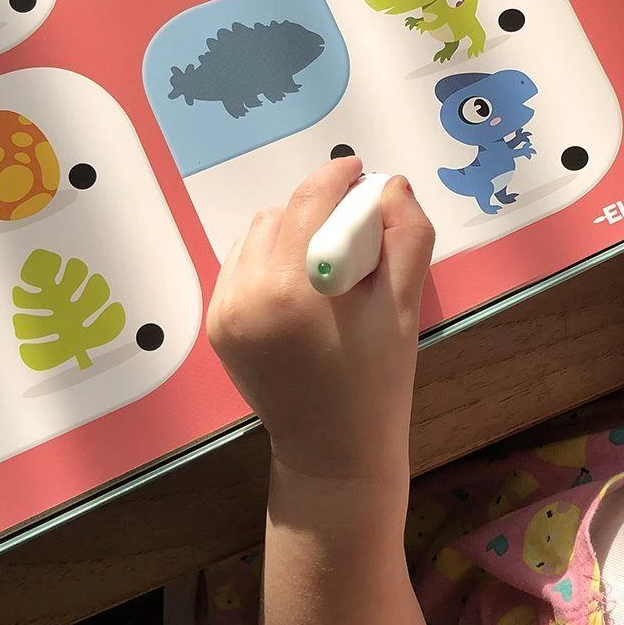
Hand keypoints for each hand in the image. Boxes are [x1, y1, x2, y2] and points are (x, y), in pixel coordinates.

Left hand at [206, 158, 434, 482]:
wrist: (332, 452)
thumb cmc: (376, 381)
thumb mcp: (404, 308)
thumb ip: (406, 238)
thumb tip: (391, 185)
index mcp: (292, 292)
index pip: (309, 203)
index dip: (337, 177)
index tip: (360, 172)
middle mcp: (246, 295)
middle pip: (282, 214)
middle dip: (318, 211)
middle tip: (354, 234)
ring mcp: (224, 312)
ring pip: (256, 236)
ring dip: (291, 234)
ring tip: (324, 264)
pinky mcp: (216, 325)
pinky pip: (241, 264)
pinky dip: (269, 260)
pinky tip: (298, 287)